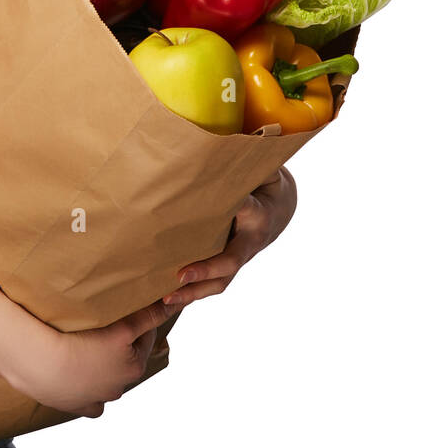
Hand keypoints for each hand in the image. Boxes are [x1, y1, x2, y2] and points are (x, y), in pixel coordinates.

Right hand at [27, 298, 180, 418]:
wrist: (44, 365)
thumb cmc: (83, 342)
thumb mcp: (123, 326)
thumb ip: (149, 315)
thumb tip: (174, 302)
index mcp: (135, 367)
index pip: (146, 334)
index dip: (139, 317)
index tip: (129, 305)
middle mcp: (120, 387)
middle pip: (127, 357)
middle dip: (121, 343)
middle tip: (106, 323)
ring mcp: (99, 398)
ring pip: (109, 379)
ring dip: (104, 364)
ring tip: (89, 346)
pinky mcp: (79, 406)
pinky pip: (91, 401)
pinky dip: (89, 390)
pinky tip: (83, 378)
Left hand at [162, 167, 297, 306]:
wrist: (280, 207)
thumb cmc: (264, 183)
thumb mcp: (262, 168)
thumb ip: (246, 163)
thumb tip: (222, 148)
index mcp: (259, 212)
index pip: (248, 211)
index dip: (235, 210)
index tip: (218, 210)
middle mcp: (251, 240)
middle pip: (232, 260)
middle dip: (208, 269)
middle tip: (182, 273)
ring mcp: (241, 257)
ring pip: (221, 280)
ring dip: (195, 291)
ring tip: (168, 298)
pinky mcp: (229, 265)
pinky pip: (213, 283)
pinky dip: (192, 293)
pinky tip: (167, 299)